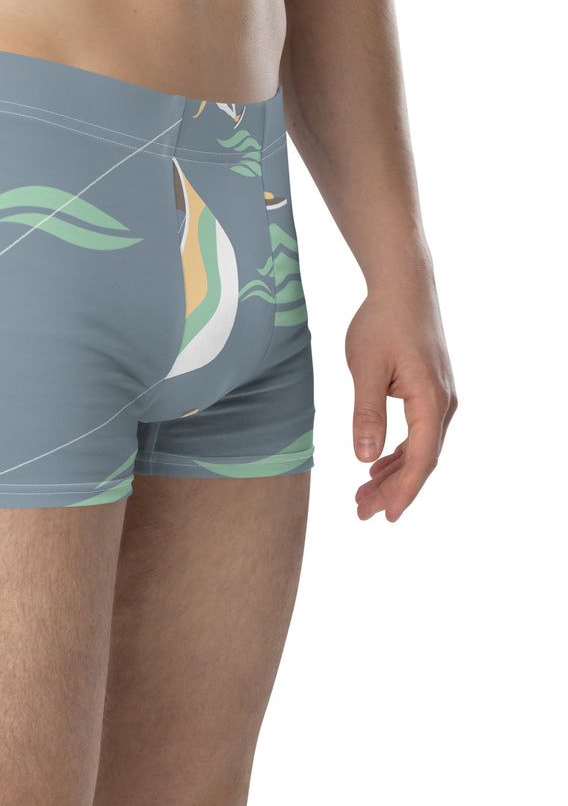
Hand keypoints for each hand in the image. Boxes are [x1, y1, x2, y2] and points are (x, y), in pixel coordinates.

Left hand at [344, 276, 456, 520]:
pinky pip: (418, 433)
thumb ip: (366, 413)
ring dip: (393, 474)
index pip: (420, 459)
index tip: (386, 517)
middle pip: (421, 460)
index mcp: (431, 402)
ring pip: (419, 449)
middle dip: (392, 490)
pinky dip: (397, 454)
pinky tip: (376, 467)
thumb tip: (364, 458)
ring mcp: (439, 398)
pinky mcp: (429, 391)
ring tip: (363, 497)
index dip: (403, 491)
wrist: (402, 289)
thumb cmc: (382, 323)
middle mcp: (443, 404)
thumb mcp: (366, 368)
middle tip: (361, 513)